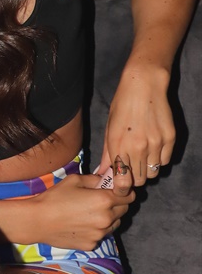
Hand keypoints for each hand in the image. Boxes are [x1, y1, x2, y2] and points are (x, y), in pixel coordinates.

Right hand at [32, 172, 133, 246]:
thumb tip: (105, 180)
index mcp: (104, 200)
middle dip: (117, 204)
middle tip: (102, 201)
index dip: (124, 192)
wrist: (37, 221)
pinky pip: (101, 235)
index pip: (129, 196)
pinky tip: (82, 225)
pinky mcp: (92, 245)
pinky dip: (97, 230)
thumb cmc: (54, 198)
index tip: (116, 191)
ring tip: (91, 214)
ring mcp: (100, 234)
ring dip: (109, 218)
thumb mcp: (75, 180)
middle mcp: (106, 218)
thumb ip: (95, 179)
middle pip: (124, 210)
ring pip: (115, 224)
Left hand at [102, 66, 174, 187]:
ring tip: (142, 157)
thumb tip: (103, 172)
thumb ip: (107, 154)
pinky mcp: (170, 139)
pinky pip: (164, 161)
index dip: (121, 187)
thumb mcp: (109, 129)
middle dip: (133, 178)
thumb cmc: (122, 106)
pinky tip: (153, 149)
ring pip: (153, 173)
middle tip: (131, 168)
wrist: (144, 86)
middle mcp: (138, 147)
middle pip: (139, 180)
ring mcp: (156, 144)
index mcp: (119, 146)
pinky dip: (158, 160)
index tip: (120, 184)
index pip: (122, 181)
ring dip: (146, 170)